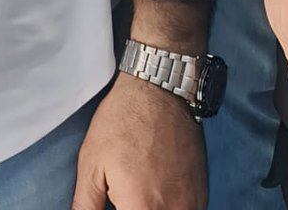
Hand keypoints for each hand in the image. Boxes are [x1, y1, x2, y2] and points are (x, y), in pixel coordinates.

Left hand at [72, 74, 206, 209]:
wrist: (160, 89)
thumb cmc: (123, 121)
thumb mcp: (92, 164)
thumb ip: (86, 206)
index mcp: (140, 208)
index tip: (113, 201)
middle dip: (133, 207)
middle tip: (122, 194)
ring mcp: (192, 204)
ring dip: (150, 209)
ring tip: (139, 190)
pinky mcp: (202, 194)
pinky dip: (169, 208)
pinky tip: (156, 191)